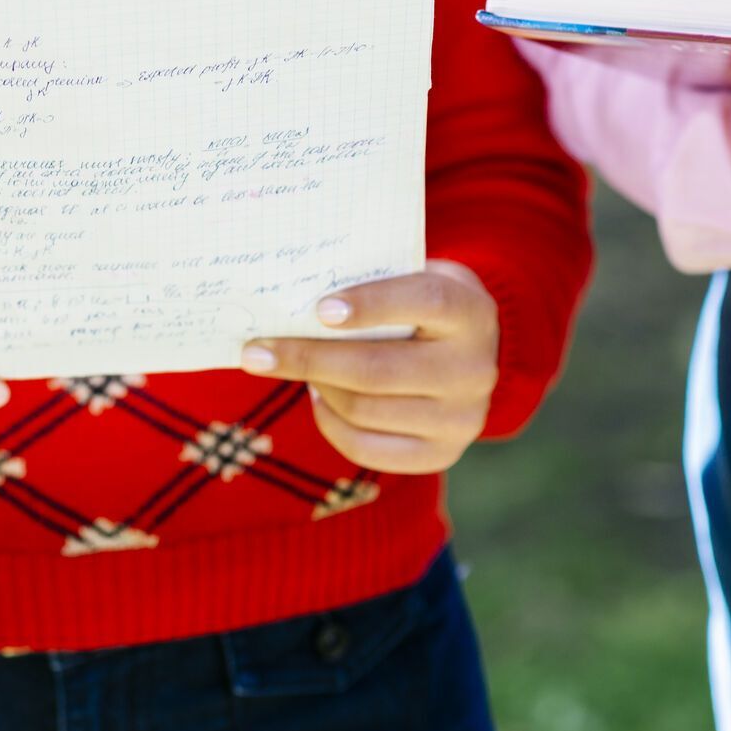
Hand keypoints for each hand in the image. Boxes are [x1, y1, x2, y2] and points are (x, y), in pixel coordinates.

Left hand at [238, 261, 499, 473]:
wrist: (470, 349)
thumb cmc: (419, 303)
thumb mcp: (411, 277)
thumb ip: (368, 282)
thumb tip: (290, 301)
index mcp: (470, 311)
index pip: (424, 301)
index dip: (371, 304)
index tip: (318, 309)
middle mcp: (475, 369)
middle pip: (377, 370)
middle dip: (308, 358)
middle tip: (256, 351)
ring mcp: (462, 418)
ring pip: (364, 409)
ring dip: (316, 385)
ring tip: (291, 366)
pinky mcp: (442, 454)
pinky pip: (366, 447)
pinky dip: (329, 422)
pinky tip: (317, 396)